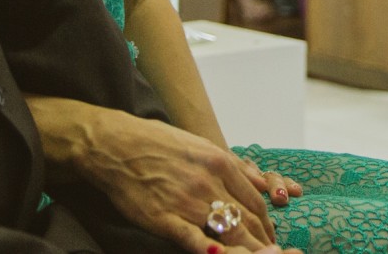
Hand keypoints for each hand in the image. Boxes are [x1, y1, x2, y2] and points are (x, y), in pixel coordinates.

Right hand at [68, 108, 294, 252]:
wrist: (117, 145)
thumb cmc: (159, 144)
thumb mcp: (203, 147)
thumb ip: (235, 168)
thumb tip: (264, 184)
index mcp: (220, 163)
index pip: (255, 202)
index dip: (267, 225)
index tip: (271, 238)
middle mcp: (208, 183)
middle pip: (246, 220)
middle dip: (261, 242)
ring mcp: (186, 201)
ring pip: (227, 233)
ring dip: (245, 250)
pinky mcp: (163, 218)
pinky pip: (193, 239)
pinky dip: (210, 251)